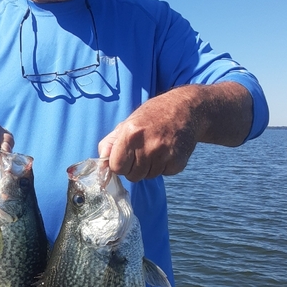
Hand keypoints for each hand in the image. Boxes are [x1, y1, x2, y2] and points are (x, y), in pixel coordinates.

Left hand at [98, 82, 253, 181]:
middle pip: (132, 176)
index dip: (119, 164)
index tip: (124, 157)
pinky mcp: (178, 162)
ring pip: (148, 176)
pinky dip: (164, 166)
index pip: (116, 167)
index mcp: (131, 134)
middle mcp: (148, 145)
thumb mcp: (127, 123)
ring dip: (149, 167)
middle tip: (142, 151)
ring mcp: (164, 154)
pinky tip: (167, 151)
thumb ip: (110, 143)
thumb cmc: (153, 116)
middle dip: (134, 168)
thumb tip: (100, 164)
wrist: (187, 109)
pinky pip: (164, 174)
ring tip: (155, 149)